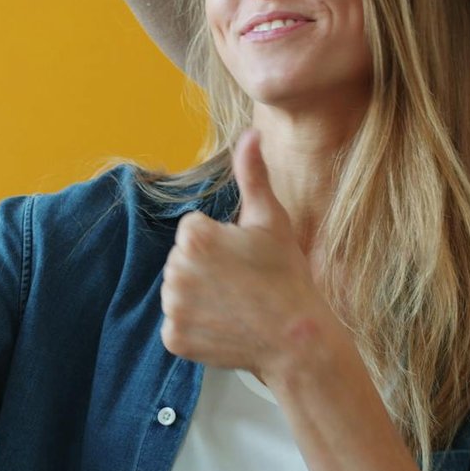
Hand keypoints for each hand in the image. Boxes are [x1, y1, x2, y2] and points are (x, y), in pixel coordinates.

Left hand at [159, 130, 339, 381]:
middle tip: (243, 283)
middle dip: (206, 268)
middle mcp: (175, 271)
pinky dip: (196, 327)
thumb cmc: (287, 275)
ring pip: (179, 292)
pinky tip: (225, 325)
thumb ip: (253, 174)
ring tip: (235, 304)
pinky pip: (177, 324)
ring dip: (200, 296)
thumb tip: (251, 132)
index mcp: (194, 237)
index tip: (245, 259)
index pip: (193, 231)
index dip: (220, 243)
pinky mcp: (175, 338)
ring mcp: (173, 308)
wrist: (297, 338)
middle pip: (182, 261)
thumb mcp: (271, 220)